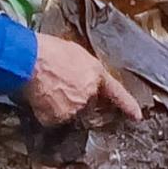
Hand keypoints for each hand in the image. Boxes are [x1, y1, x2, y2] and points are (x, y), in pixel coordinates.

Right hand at [23, 33, 141, 126]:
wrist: (30, 59)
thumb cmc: (48, 50)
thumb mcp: (74, 52)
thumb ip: (84, 69)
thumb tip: (79, 77)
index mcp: (95, 74)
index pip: (116, 92)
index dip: (127, 105)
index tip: (137, 116)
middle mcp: (88, 94)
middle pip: (86, 102)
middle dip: (75, 97)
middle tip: (57, 83)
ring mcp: (74, 108)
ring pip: (68, 111)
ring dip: (58, 104)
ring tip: (45, 87)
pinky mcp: (58, 117)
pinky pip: (52, 118)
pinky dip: (45, 111)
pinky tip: (39, 97)